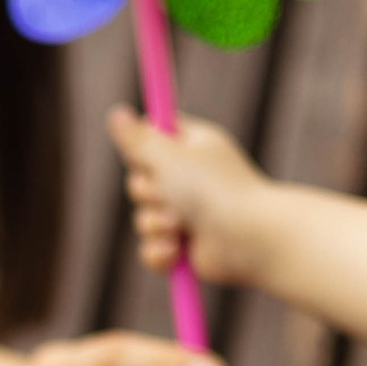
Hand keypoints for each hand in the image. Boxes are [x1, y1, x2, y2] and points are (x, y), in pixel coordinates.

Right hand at [109, 106, 274, 285]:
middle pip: (139, 181)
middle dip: (147, 193)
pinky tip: (176, 250)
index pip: (155, 137)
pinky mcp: (186, 248)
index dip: (143, 146)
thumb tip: (117, 113)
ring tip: (181, 226)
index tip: (147, 153)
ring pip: (143, 219)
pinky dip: (160, 252)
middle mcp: (191, 179)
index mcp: (193, 147)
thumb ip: (138, 139)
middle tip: (168, 193)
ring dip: (155, 224)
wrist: (249, 239)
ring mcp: (189, 215)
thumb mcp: (167, 156)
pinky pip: (152, 250)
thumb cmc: (213, 190)